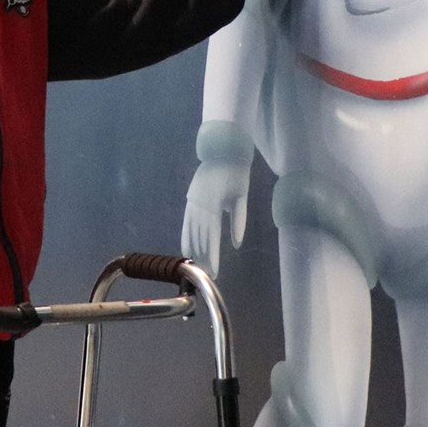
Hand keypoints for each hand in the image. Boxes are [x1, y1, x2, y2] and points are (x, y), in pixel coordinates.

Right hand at [182, 155, 251, 277]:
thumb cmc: (236, 174)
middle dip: (204, 256)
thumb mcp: (241, 196)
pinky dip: (186, 236)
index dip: (213, 254)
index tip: (214, 270)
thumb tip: (236, 244)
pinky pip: (186, 222)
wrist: (223, 152)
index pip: (213, 236)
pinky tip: (186, 249)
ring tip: (198, 265)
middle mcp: (200, 205)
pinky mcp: (190, 201)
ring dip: (195, 249)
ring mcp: (193, 202)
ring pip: (192, 231)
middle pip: (200, 236)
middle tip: (207, 273)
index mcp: (214, 204)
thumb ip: (238, 221)